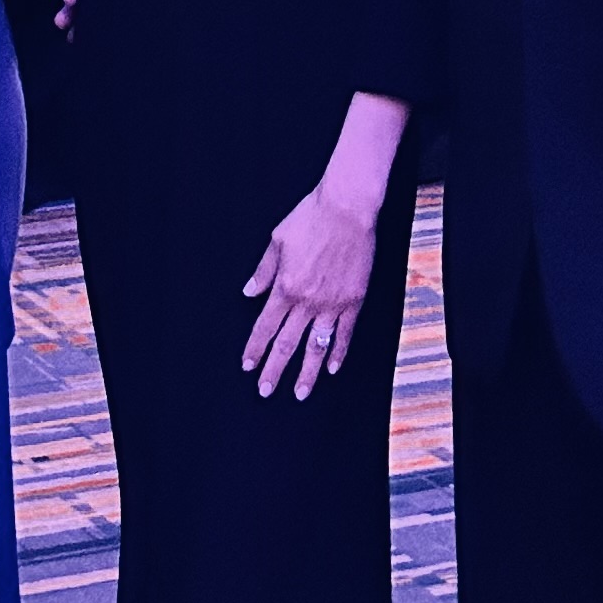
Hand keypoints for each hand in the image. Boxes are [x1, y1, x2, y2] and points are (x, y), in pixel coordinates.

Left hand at [242, 179, 383, 399]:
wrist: (348, 208)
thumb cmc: (311, 217)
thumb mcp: (277, 240)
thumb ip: (263, 271)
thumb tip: (249, 292)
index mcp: (285, 287)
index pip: (265, 327)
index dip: (255, 348)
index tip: (248, 366)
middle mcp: (307, 301)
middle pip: (287, 343)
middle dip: (275, 370)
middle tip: (265, 391)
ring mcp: (332, 304)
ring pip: (316, 346)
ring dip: (307, 372)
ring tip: (300, 393)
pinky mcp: (354, 300)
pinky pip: (345, 334)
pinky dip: (338, 353)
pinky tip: (331, 368)